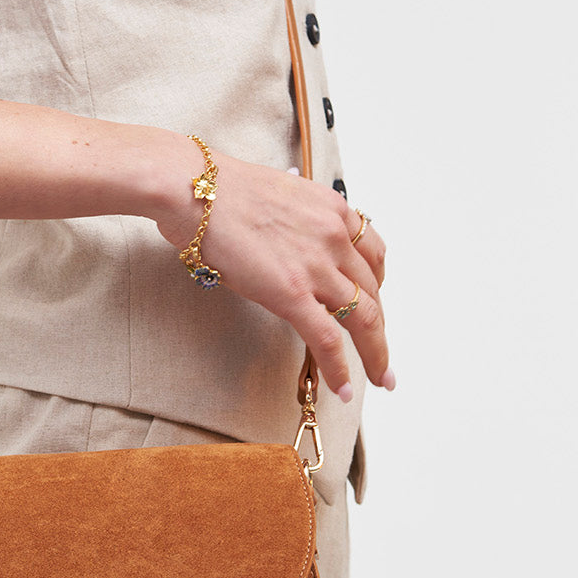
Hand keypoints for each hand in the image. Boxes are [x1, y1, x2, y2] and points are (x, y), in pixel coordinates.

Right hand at [153, 139, 391, 400]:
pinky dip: (340, 368)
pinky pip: (328, 339)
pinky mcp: (291, 293)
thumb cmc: (218, 190)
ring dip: (376, 355)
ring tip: (381, 378)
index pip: (372, 255)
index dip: (376, 286)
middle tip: (383, 355)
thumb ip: (297, 221)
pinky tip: (344, 387)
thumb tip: (289, 241)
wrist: (194, 189)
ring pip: (364, 319)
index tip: (373, 305)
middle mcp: (334, 237)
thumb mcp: (280, 195)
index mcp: (333, 209)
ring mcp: (316, 266)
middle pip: (374, 292)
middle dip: (382, 328)